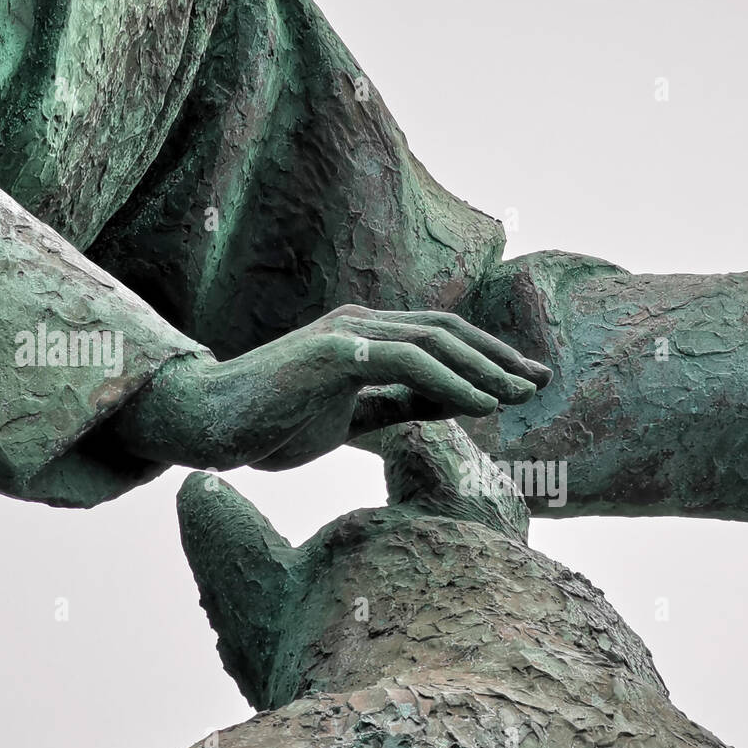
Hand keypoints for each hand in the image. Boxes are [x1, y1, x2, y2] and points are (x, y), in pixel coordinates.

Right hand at [115, 304, 551, 471]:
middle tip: (541, 382)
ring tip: (522, 395)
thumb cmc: (273, 422)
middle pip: (448, 332)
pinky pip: (406, 361)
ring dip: (485, 368)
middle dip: (500, 357)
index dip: (487, 359)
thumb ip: (396, 404)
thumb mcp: (351, 418)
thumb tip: (447, 405)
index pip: (441, 340)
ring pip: (434, 341)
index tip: (526, 384)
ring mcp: (346, 333)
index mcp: (365, 337)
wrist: (206, 424)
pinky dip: (451, 381)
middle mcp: (361, 323)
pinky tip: (483, 404)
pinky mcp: (333, 352)